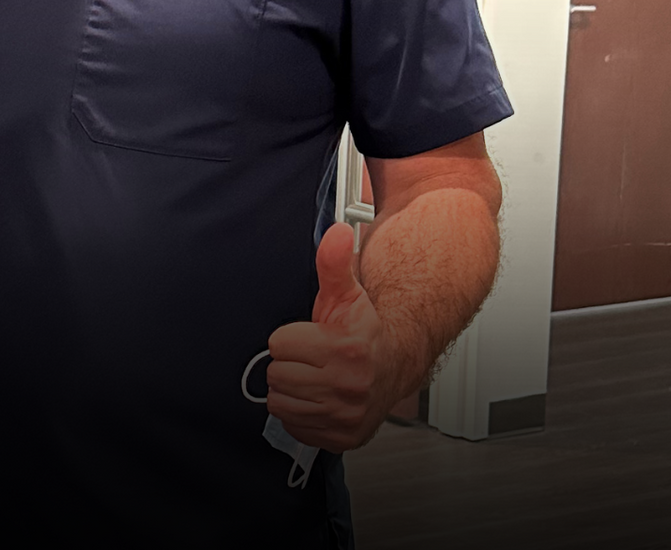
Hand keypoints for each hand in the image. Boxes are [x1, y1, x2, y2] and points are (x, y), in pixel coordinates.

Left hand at [265, 222, 398, 452]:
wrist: (394, 366)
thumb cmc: (363, 331)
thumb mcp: (346, 293)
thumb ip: (333, 262)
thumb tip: (336, 232)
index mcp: (346, 350)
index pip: (278, 344)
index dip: (290, 338)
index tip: (310, 337)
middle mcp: (348, 387)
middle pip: (276, 376)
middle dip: (290, 364)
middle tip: (312, 359)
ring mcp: (345, 416)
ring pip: (280, 403)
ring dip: (292, 391)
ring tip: (314, 378)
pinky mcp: (342, 438)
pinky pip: (294, 427)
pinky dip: (301, 415)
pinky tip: (318, 399)